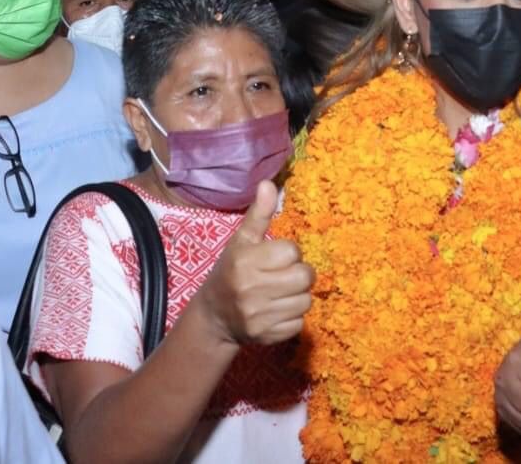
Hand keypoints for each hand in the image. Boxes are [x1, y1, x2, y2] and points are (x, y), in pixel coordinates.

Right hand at [196, 180, 313, 345]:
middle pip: (305, 277)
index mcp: (245, 262)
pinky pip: (299, 323)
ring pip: (306, 301)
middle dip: (299, 274)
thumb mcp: (241, 241)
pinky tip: (276, 310)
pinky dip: (292, 317)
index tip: (274, 257)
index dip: (288, 253)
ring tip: (280, 292)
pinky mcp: (268, 336)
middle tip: (284, 275)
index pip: (292, 251)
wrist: (214, 317)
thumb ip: (258, 214)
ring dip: (298, 296)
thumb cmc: (231, 271)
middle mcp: (251, 290)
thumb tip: (269, 184)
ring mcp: (259, 316)